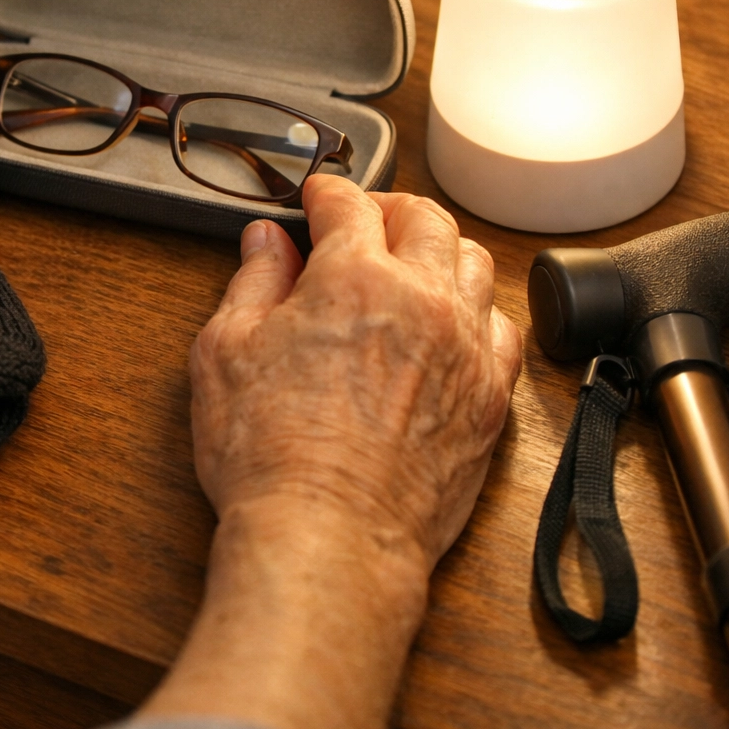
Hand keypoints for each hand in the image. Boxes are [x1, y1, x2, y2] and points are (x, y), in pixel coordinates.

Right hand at [142, 175, 521, 728]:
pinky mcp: (490, 399)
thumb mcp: (225, 352)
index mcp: (355, 277)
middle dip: (390, 207)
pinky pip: (502, 329)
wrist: (328, 537)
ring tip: (413, 263)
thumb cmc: (270, 455)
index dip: (327, 191)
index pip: (350, 203)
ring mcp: (465, 349)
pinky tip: (454, 323)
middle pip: (427, 218)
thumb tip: (266, 242)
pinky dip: (477, 311)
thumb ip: (252, 282)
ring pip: (476, 263)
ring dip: (441, 250)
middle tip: (364, 220)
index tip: (317, 198)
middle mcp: (424, 300)